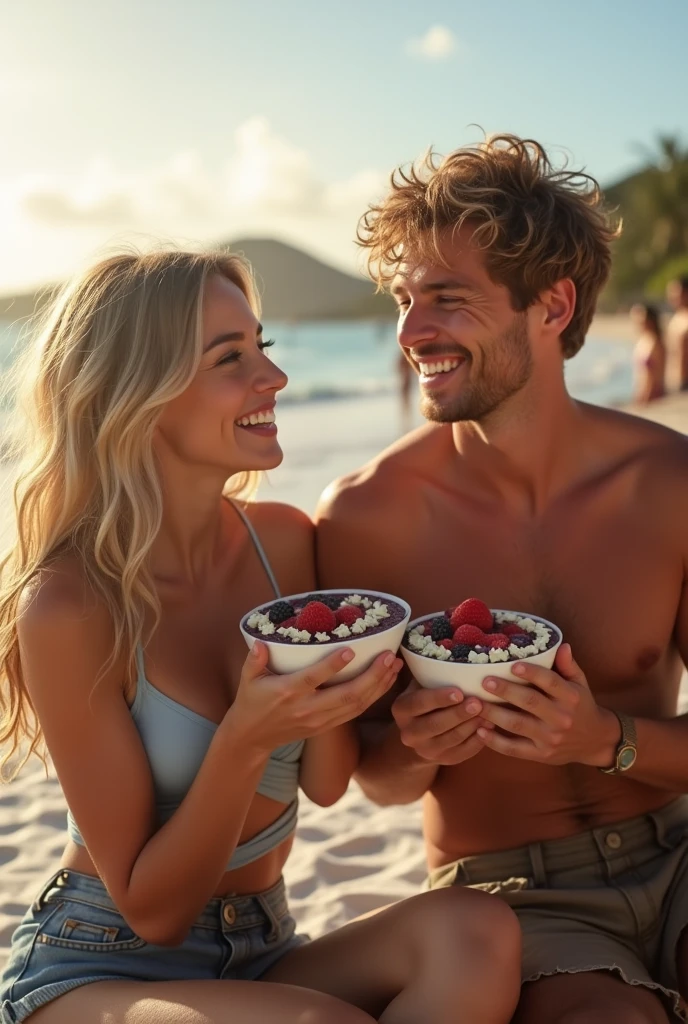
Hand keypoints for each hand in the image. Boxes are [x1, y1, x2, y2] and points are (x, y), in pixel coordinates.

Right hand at [225, 642, 401, 751]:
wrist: (253, 737)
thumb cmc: (252, 701)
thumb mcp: (248, 679)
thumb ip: (255, 660)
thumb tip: (261, 641)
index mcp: (288, 693)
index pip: (313, 679)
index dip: (332, 666)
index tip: (351, 651)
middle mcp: (308, 708)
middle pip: (346, 695)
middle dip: (372, 677)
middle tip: (389, 657)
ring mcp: (320, 720)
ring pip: (356, 705)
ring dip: (379, 686)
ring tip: (395, 665)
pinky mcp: (327, 725)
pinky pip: (355, 712)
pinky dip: (374, 697)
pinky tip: (386, 681)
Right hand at [392, 680, 485, 765]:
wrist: (420, 734)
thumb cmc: (426, 698)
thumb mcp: (420, 685)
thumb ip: (429, 672)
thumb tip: (452, 649)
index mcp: (401, 710)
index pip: (419, 703)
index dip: (439, 698)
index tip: (459, 691)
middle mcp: (409, 733)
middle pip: (435, 725)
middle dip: (458, 714)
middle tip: (478, 702)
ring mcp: (425, 750)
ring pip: (451, 739)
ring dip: (471, 726)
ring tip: (489, 712)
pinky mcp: (443, 760)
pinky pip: (462, 753)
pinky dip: (477, 741)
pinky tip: (489, 727)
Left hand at [476, 644, 619, 766]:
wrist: (595, 741)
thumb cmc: (581, 706)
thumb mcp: (580, 683)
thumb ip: (568, 665)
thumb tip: (561, 645)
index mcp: (570, 696)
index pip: (550, 682)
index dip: (532, 673)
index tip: (512, 665)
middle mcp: (561, 717)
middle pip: (530, 702)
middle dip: (505, 691)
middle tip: (484, 681)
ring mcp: (550, 738)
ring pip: (517, 725)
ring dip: (494, 714)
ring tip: (475, 703)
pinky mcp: (541, 755)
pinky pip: (515, 749)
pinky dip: (496, 742)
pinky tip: (480, 731)